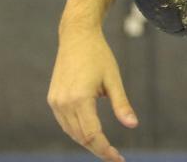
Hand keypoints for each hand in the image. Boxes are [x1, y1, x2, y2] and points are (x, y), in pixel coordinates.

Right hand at [47, 28, 137, 161]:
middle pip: (81, 137)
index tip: (118, 159)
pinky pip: (65, 123)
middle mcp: (64, 103)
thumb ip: (122, 104)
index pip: (92, 135)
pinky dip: (77, 131)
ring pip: (71, 132)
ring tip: (105, 147)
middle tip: (115, 156)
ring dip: (87, 142)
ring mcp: (55, 102)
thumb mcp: (114, 79)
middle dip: (98, 149)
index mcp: (80, 99)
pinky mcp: (52, 99)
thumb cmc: (99, 55)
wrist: (76, 37)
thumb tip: (133, 125)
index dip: (105, 150)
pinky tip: (90, 133)